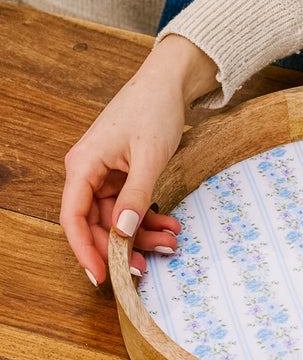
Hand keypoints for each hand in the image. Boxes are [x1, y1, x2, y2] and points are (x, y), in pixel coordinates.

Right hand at [60, 34, 219, 285]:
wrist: (169, 83)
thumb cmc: (154, 110)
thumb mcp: (149, 156)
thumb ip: (136, 196)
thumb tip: (122, 233)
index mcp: (83, 166)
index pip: (73, 218)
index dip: (85, 251)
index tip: (103, 277)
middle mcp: (88, 172)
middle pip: (95, 222)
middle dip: (121, 246)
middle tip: (146, 268)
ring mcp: (105, 173)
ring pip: (116, 217)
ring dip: (141, 234)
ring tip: (171, 243)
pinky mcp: (122, 173)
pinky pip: (130, 204)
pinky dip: (148, 217)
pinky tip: (170, 225)